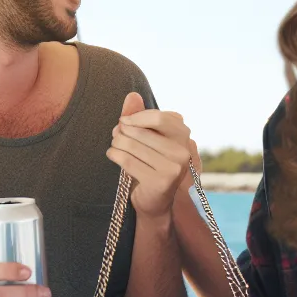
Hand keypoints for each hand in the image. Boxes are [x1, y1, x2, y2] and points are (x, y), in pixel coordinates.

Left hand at [108, 92, 191, 217]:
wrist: (155, 201)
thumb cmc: (150, 164)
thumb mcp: (147, 138)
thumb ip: (140, 116)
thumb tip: (132, 95)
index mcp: (184, 136)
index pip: (158, 117)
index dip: (136, 117)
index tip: (124, 122)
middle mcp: (183, 151)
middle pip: (142, 131)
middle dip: (123, 131)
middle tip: (116, 135)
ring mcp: (174, 168)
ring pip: (132, 145)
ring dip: (117, 143)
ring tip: (114, 145)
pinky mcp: (160, 182)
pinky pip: (128, 161)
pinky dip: (114, 155)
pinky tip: (112, 154)